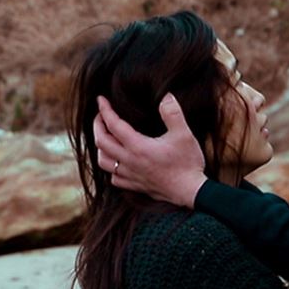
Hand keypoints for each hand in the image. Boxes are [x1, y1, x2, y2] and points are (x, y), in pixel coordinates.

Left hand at [93, 93, 207, 207]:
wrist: (191, 192)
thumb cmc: (187, 163)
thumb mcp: (183, 134)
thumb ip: (173, 113)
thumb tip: (165, 96)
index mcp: (138, 146)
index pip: (113, 125)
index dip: (105, 110)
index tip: (101, 100)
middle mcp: (129, 161)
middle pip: (101, 142)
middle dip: (97, 126)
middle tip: (100, 115)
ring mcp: (131, 175)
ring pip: (103, 161)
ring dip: (100, 147)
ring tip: (105, 137)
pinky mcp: (135, 186)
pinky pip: (114, 178)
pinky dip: (111, 167)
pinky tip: (117, 162)